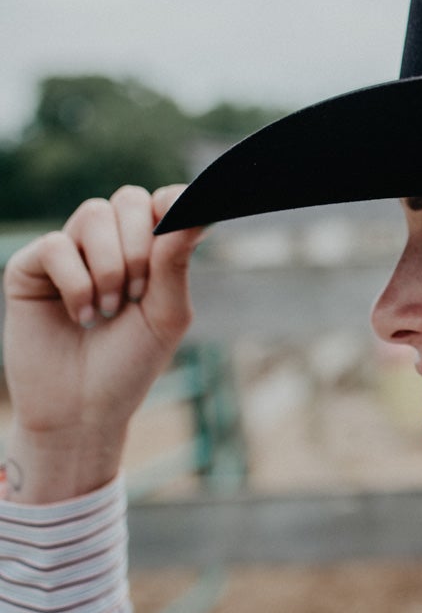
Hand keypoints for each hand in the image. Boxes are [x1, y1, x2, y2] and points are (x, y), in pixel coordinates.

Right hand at [2, 185, 204, 501]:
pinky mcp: (30, 268)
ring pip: (94, 213)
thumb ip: (176, 260)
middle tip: (138, 294)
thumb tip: (200, 207)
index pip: (162, 200)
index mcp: (146, 249)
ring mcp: (68, 252)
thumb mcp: (165, 314)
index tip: (183, 224)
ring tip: (108, 310)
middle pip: (129, 199)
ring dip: (110, 266)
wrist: (81, 413)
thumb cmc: (128, 365)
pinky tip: (80, 316)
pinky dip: (76, 283)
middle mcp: (107, 243)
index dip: (175, 204)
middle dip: (141, 247)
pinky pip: (56, 245)